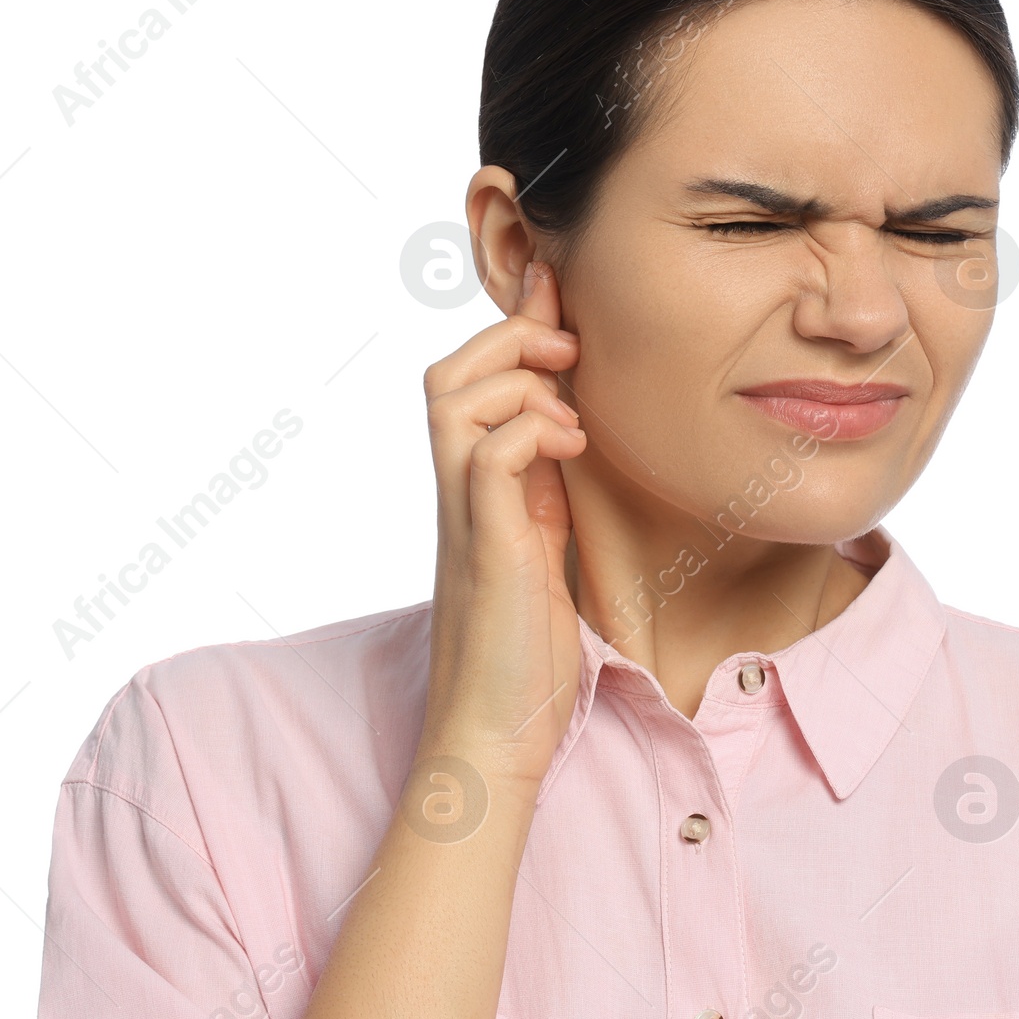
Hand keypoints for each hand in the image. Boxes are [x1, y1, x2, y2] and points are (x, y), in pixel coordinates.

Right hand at [415, 259, 584, 797]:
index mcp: (475, 492)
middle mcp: (457, 494)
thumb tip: (567, 441)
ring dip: (517, 381)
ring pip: (452, 399)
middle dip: (507, 337)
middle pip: (446, 374)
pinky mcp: (485, 548)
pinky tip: (572, 448)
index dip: (510, 330)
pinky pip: (487, 456)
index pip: (471, 385)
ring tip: (571, 407)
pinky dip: (530, 432)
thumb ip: (541, 495)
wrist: (494, 730)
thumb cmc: (519, 654)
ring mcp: (465, 517)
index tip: (554, 289)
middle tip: (566, 347)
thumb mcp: (540, 552)